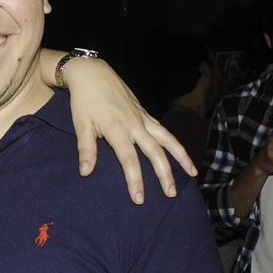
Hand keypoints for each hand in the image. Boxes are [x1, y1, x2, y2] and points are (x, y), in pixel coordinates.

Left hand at [63, 57, 194, 204]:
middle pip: (155, 153)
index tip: (139, 199)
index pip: (129, 160)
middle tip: (170, 194)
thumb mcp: (80, 125)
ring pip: (167, 139)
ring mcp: (143, 118)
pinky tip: (180, 153)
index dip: (135, 181)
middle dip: (164, 174)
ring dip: (181, 157)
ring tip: (192, 174)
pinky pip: (164, 130)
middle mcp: (135, 124)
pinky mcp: (145, 113)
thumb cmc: (84, 101)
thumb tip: (86, 173)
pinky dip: (174, 142)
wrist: (92, 73)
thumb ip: (86, 150)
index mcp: (117, 129)